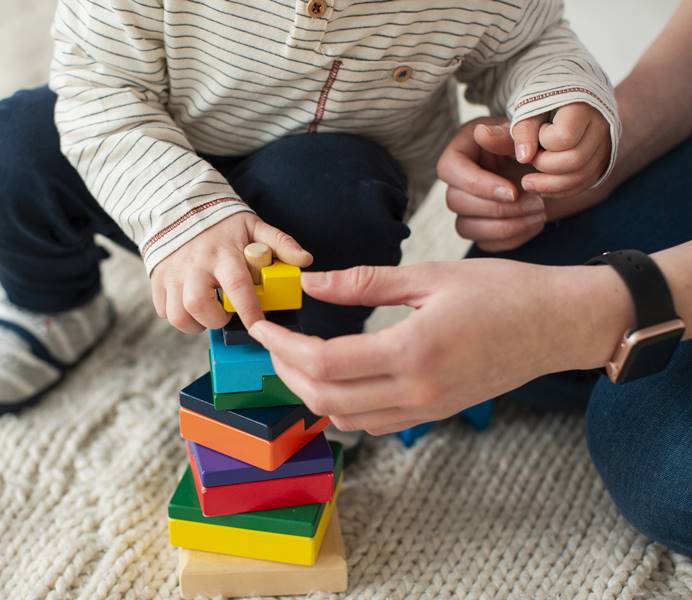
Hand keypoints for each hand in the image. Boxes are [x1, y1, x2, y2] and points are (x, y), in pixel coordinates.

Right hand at [150, 212, 311, 333]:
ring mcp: (173, 273)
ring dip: (195, 323)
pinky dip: (178, 316)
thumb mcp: (253, 226)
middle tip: (225, 315)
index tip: (257, 325)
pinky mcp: (158, 279)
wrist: (180, 206)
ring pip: (178, 314)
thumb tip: (305, 260)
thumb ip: (280, 243)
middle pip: (198, 305)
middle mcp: (194, 265)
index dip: (248, 310)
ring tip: (209, 313)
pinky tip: (192, 306)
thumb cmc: (222, 224)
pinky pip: (163, 310)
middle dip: (215, 320)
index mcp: (222, 253)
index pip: (237, 286)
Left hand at [248, 261, 632, 435]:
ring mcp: (425, 409)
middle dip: (286, 371)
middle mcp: (416, 391)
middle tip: (272, 340)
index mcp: (412, 351)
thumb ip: (364, 281)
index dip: (282, 345)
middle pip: (324, 398)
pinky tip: (332, 377)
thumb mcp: (430, 275)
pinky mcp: (433, 414)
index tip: (262, 324)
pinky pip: (371, 423)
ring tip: (295, 356)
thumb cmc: (502, 292)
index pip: (323, 362)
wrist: (558, 325)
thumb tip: (311, 282)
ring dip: (309, 392)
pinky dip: (340, 405)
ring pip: (343, 418)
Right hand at [437, 117, 545, 251]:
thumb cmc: (537, 143)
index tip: (512, 192)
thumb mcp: (525, 132)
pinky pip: (485, 244)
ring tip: (539, 212)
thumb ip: (505, 135)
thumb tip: (481, 133)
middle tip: (536, 202)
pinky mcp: (480, 228)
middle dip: (498, 208)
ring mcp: (466, 208)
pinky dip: (513, 238)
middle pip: (456, 202)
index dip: (479, 185)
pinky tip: (535, 223)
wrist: (556, 168)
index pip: (450, 170)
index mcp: (462, 151)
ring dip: (506, 226)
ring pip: (466, 228)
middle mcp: (457, 182)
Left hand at [513, 102, 611, 198]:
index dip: (543, 142)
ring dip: (550, 184)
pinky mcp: (602, 160)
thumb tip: (512, 151)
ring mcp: (605, 145)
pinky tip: (542, 187)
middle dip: (545, 166)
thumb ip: (519, 130)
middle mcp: (600, 125)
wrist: (567, 101)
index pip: (564, 137)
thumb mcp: (527, 111)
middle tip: (530, 160)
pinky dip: (561, 189)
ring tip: (527, 182)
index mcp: (582, 107)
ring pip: (582, 176)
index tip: (535, 135)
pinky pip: (585, 183)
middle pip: (575, 160)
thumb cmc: (543, 104)